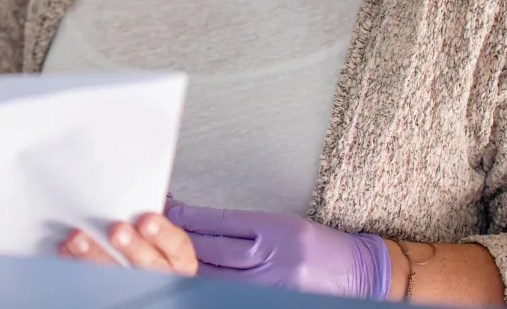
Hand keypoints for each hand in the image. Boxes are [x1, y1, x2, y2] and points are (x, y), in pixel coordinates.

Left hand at [56, 213, 197, 276]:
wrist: (142, 265)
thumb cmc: (149, 240)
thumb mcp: (158, 227)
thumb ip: (146, 216)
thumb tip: (125, 198)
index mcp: (177, 257)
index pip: (177, 246)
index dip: (163, 234)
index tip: (147, 220)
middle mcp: (161, 274)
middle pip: (149, 265)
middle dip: (131, 247)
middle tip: (116, 231)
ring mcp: (136, 285)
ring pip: (119, 278)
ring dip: (96, 257)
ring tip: (79, 239)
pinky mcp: (114, 290)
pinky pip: (95, 282)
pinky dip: (77, 264)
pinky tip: (67, 250)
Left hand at [167, 203, 390, 297]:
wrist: (358, 274)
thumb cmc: (319, 246)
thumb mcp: (283, 224)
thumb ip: (245, 226)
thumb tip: (200, 223)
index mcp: (276, 229)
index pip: (222, 222)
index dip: (190, 216)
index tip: (167, 207)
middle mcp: (272, 257)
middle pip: (213, 248)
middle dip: (178, 236)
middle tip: (148, 224)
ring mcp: (269, 285)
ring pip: (214, 274)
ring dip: (182, 261)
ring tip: (156, 248)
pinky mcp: (268, 299)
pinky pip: (226, 292)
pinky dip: (203, 284)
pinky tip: (183, 276)